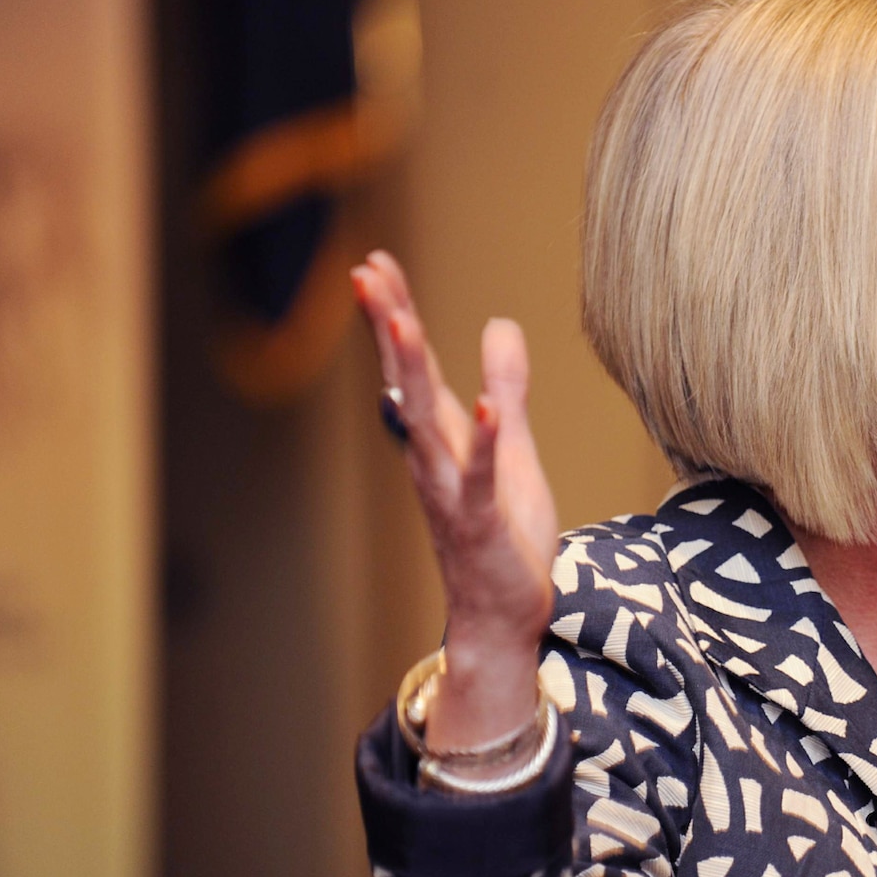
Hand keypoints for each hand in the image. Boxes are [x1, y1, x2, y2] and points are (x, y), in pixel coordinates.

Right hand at [352, 251, 558, 750]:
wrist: (501, 614)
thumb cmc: (504, 533)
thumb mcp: (513, 447)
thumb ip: (507, 387)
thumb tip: (500, 324)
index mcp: (442, 437)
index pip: (410, 366)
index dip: (393, 314)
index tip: (372, 261)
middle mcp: (434, 458)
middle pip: (405, 382)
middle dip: (388, 328)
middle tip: (363, 275)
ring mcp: (452, 490)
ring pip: (427, 424)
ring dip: (414, 373)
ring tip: (400, 319)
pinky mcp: (482, 522)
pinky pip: (479, 479)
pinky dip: (484, 444)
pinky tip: (488, 409)